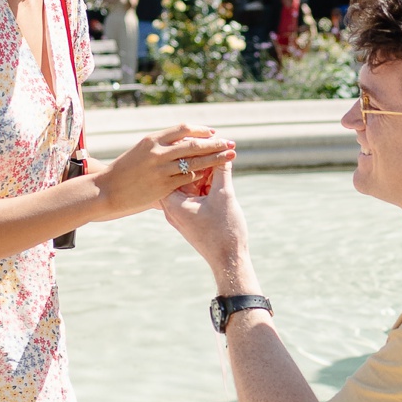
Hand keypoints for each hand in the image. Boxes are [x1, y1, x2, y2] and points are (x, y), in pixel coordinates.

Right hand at [93, 127, 234, 221]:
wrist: (107, 189)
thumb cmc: (124, 170)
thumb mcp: (141, 151)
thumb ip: (161, 146)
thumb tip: (182, 142)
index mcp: (152, 139)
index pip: (183, 128)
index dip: (201, 130)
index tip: (213, 133)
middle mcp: (158, 152)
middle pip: (194, 144)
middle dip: (215, 144)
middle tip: (231, 144)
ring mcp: (161, 169)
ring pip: (195, 162)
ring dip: (215, 159)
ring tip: (230, 157)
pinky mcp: (163, 185)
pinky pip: (188, 178)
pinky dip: (201, 175)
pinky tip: (210, 175)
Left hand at [162, 157, 252, 277]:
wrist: (229, 261)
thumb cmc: (224, 232)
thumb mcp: (224, 195)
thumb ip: (222, 171)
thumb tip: (224, 151)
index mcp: (172, 202)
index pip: (175, 169)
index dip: (190, 152)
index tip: (204, 141)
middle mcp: (172, 207)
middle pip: (181, 175)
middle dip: (198, 160)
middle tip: (214, 146)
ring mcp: (181, 213)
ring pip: (190, 183)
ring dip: (204, 172)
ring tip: (220, 157)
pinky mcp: (191, 216)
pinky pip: (195, 194)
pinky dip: (206, 184)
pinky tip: (219, 174)